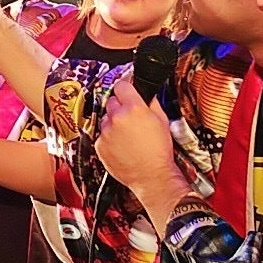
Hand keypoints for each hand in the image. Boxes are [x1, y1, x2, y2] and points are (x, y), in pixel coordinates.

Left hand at [96, 78, 190, 224]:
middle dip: (120, 107)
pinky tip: (122, 145)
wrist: (152, 176)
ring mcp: (106, 132)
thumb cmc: (159, 152)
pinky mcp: (100, 145)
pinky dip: (109, 138)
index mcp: (134, 108)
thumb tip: (145, 93)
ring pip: (105, 118)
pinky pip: (102, 135)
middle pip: (111, 101)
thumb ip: (151, 102)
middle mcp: (117, 118)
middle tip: (131, 118)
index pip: (121, 85)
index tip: (127, 91)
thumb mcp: (162, 121)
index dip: (126, 89)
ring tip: (127, 135)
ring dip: (114, 123)